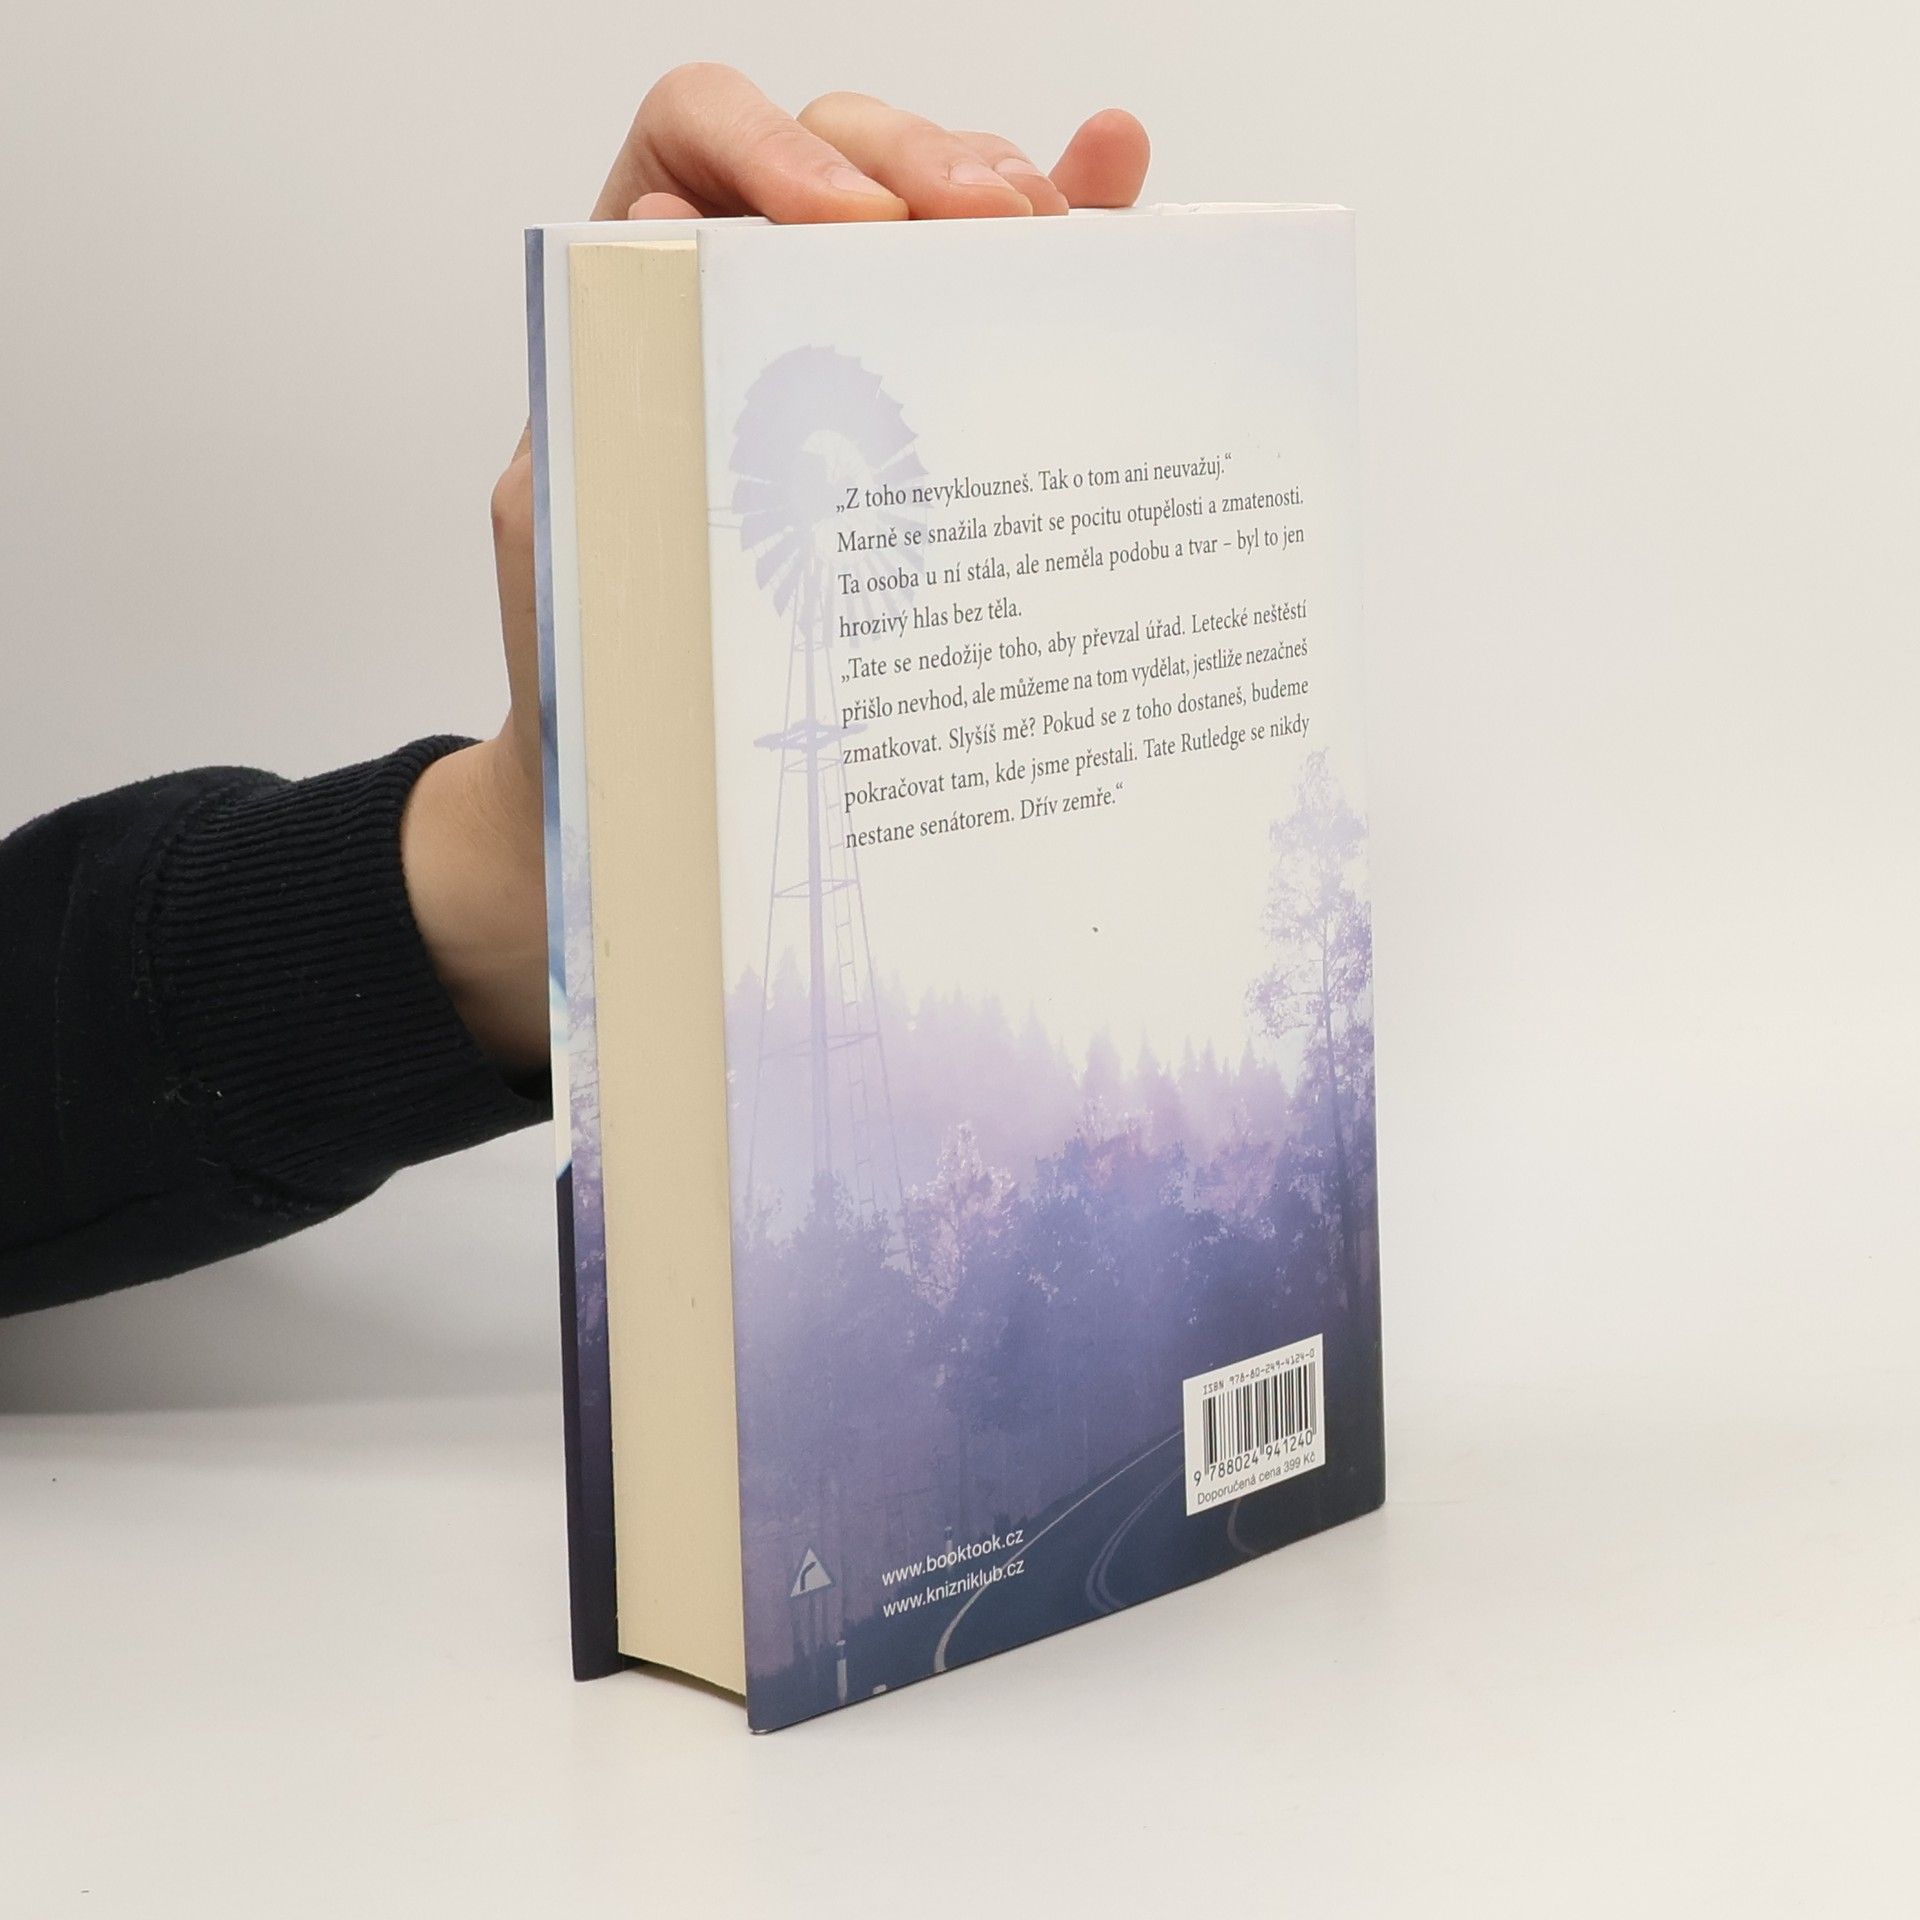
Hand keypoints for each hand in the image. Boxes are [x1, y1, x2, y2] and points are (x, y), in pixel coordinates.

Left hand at [404, 68, 1149, 1075]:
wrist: (654, 796)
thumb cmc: (601, 675)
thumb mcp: (576, 546)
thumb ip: (596, 408)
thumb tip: (644, 235)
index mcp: (648, 305)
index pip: (698, 137)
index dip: (769, 146)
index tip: (843, 224)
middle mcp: (755, 302)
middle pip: (845, 151)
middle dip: (923, 162)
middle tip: (989, 223)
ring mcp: (857, 348)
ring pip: (938, 209)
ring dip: (1004, 189)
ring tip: (1057, 225)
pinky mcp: (940, 410)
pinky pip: (1008, 302)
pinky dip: (1072, 233)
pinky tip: (1117, 169)